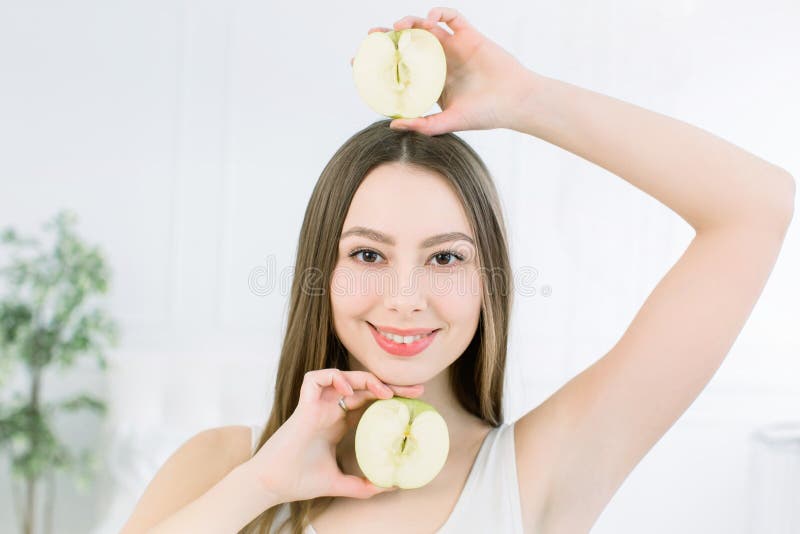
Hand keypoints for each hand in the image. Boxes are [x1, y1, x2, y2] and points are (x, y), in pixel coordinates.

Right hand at [247, 369, 424, 502]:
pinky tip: (348, 390)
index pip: (369, 401)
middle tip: (415, 390)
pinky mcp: (303, 406)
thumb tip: (390, 485)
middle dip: (389, 383)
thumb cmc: (298, 481)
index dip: (391, 397)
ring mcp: (316, 406)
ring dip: (365, 378)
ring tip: (384, 392)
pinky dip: (332, 377)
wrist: (271, 485)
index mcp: (337, 423)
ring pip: (342, 376)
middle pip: (362, 386)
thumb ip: (363, 485)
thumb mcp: (339, 484)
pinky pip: (314, 378)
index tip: (415, 401)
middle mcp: (329, 411)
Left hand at [352, 7, 533, 135]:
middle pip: (407, 44)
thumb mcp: (449, 122)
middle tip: (371, 38)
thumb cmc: (486, 114)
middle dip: (387, 38)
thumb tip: (391, 124)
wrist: (516, 102)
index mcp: (432, 81)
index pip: (399, 68)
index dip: (379, 63)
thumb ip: (422, 125)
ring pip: (425, 28)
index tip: (358, 62)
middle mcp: (439, 62)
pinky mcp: (470, 36)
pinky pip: (451, 17)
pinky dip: (438, 13)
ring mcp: (454, 47)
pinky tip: (429, 21)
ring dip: (410, 24)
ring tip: (398, 28)